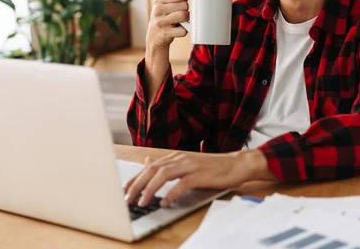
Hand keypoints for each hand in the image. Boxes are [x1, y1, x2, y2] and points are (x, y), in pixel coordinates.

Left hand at [123, 150, 271, 207]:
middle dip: (137, 184)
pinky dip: (172, 193)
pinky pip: (182, 184)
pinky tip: (166, 202)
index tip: (123, 190)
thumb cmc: (212, 167)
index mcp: (175, 157)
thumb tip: (147, 162)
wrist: (236, 164)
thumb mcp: (186, 163)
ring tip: (142, 202)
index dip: (135, 178)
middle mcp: (180, 159)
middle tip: (126, 199)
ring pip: (164, 175)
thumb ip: (167, 164)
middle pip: (153, 170)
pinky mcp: (201, 174)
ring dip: (150, 189)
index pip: (149, 167)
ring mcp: (190, 165)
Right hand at [147, 0, 189, 48]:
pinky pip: (183, 30)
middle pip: (184, 5)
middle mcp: (158, 10)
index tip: (184, 1)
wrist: (154, 36)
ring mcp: (160, 22)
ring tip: (183, 20)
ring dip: (187, 19)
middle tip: (182, 12)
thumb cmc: (163, 16)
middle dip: (187, 9)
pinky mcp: (165, 34)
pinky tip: (179, 29)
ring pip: (184, 16)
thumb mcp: (166, 2)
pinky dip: (184, 30)